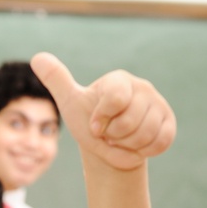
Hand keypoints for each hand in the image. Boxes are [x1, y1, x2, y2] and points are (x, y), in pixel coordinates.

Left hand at [32, 52, 175, 171]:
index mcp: (119, 80)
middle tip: (108, 133)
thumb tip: (37, 57)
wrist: (107, 143)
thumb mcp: (70, 102)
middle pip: (129, 122)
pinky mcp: (169, 122)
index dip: (102, 119)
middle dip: (112, 136)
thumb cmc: (88, 120)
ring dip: (126, 145)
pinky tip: (134, 145)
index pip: (115, 99)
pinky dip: (142, 151)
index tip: (94, 126)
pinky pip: (159, 142)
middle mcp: (143, 88)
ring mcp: (158, 104)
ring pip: (144, 134)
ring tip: (119, 139)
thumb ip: (57, 80)